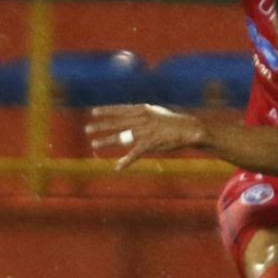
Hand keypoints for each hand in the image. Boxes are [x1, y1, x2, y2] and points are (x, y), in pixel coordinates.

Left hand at [85, 104, 204, 169]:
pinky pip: (135, 154)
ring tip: (94, 143)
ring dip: (107, 140)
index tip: (94, 112)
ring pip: (121, 137)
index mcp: (143, 110)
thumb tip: (130, 111)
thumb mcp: (156, 112)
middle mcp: (141, 120)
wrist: (189, 129)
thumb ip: (142, 113)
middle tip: (88, 129)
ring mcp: (145, 132)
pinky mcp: (150, 144)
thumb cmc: (173, 121)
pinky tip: (118, 167)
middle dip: (101, 126)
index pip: (120, 110)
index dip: (106, 111)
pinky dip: (126, 161)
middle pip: (117, 123)